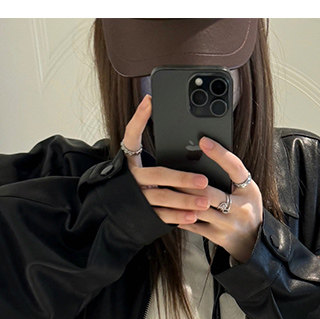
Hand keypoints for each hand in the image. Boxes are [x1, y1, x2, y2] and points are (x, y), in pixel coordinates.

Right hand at [121, 95, 211, 225]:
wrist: (114, 212)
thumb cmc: (137, 182)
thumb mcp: (140, 164)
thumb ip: (153, 150)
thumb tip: (171, 123)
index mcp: (130, 161)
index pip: (131, 136)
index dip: (139, 119)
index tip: (150, 101)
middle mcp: (132, 179)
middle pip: (158, 175)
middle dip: (182, 178)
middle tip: (204, 180)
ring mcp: (138, 198)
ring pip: (163, 198)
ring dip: (186, 200)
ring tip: (205, 201)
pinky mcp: (144, 216)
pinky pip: (162, 216)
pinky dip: (178, 217)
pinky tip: (193, 216)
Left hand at [176, 136, 262, 263]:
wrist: (253, 241)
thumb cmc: (245, 208)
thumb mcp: (247, 190)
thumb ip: (231, 176)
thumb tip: (205, 155)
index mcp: (249, 190)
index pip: (235, 168)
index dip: (219, 154)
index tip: (203, 141)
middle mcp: (242, 208)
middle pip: (211, 193)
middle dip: (189, 183)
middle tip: (171, 172)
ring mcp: (229, 225)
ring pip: (200, 210)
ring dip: (181, 200)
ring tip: (167, 190)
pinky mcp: (219, 237)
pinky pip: (196, 226)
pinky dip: (181, 217)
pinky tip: (169, 210)